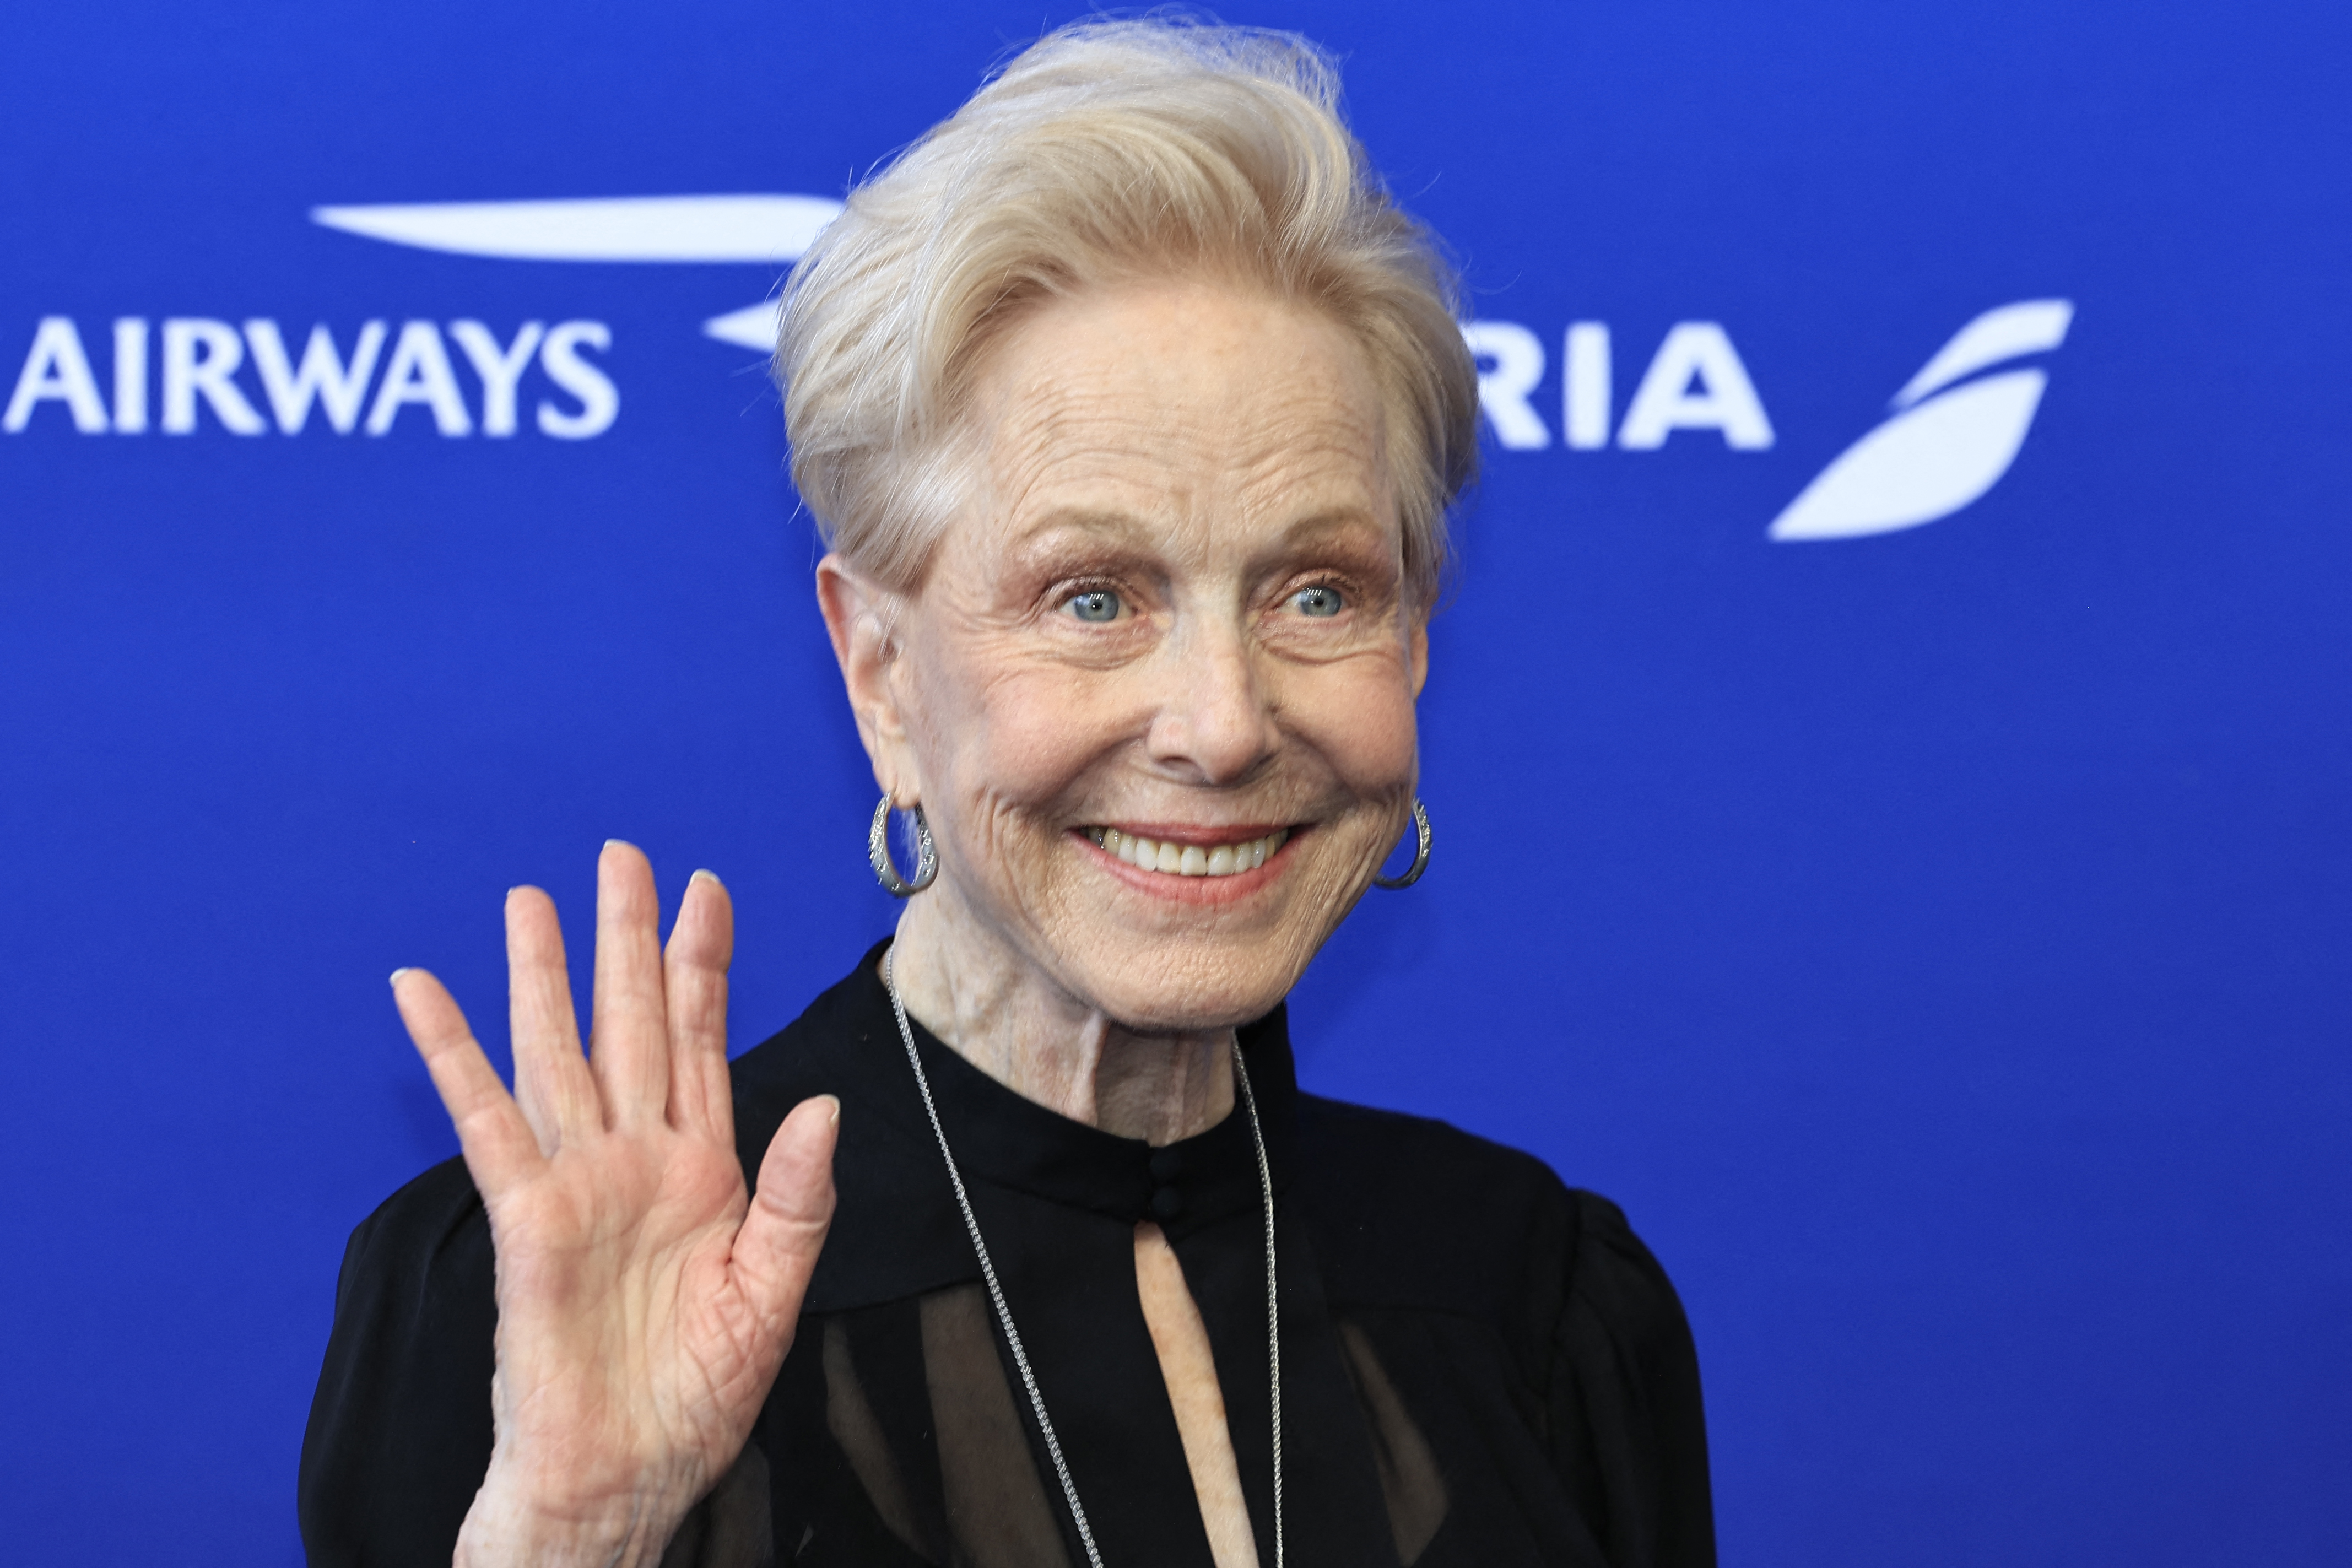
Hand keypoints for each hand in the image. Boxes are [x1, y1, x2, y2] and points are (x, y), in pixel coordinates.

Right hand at [391, 842, 837, 1567]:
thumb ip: (798, 1196)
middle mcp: (638, 1157)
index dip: (704, 964)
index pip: (704, 1040)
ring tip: (529, 897)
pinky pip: (485, 1118)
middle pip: (633, 1022)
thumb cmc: (698, 1395)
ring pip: (559, 1050)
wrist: (631, 1471)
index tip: (708, 889)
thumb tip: (824, 1102)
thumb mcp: (774, 1292)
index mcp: (705, 1169)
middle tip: (624, 854)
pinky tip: (424, 992)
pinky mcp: (525, 1215)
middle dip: (628, 939)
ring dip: (542, 974)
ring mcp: (578, 1179)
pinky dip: (452, 1053)